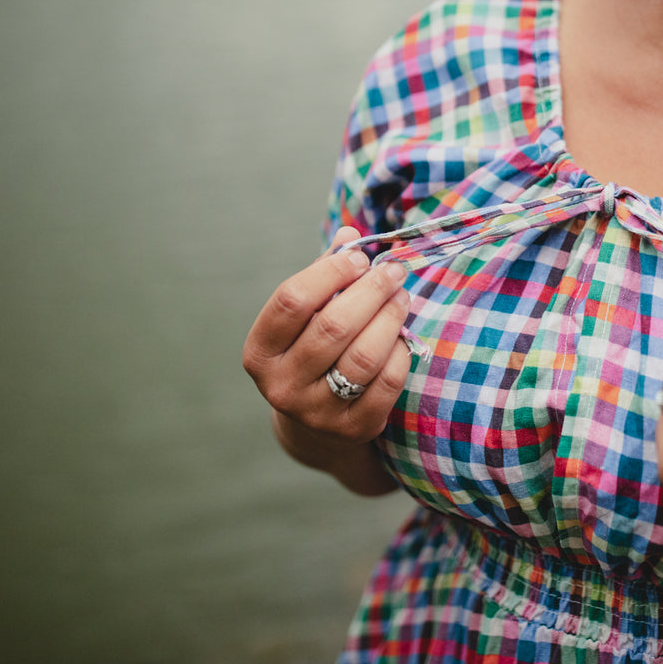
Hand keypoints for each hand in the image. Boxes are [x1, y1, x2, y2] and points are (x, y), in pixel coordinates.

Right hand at [241, 226, 411, 491]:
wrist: (315, 426)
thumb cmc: (312, 352)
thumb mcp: (307, 318)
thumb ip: (326, 276)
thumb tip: (351, 234)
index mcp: (260, 351)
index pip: (291, 300)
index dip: (330, 271)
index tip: (360, 257)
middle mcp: (281, 385)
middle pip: (333, 326)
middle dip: (371, 291)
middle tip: (393, 272)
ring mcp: (316, 412)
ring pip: (364, 356)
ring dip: (391, 318)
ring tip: (402, 298)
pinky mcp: (352, 429)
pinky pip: (387, 382)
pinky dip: (400, 352)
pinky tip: (402, 336)